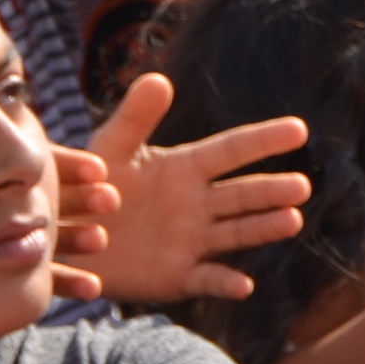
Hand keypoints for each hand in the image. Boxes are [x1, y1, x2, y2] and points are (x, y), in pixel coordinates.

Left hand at [53, 73, 306, 305]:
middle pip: (243, 194)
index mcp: (186, 169)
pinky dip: (225, 283)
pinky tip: (243, 285)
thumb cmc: (87, 190)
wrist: (63, 241)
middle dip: (273, 191)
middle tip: (301, 187)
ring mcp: (192, 241)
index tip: (298, 129)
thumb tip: (158, 78)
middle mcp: (198, 204)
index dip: (264, 140)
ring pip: (237, 231)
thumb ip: (134, 120)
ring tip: (293, 221)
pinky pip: (206, 279)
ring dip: (265, 228)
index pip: (232, 150)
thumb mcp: (108, 151)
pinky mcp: (178, 276)